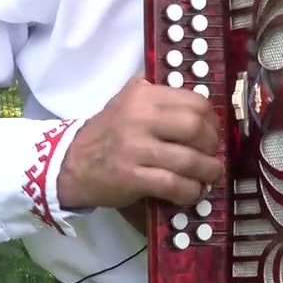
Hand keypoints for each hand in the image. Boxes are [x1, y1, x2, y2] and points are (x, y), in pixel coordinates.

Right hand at [56, 75, 222, 213]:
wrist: (70, 163)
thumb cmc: (108, 132)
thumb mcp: (127, 99)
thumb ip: (156, 90)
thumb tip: (196, 96)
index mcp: (143, 96)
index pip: (194, 103)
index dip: (212, 120)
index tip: (212, 131)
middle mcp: (139, 118)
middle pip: (195, 129)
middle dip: (212, 145)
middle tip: (211, 154)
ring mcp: (135, 149)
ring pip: (189, 160)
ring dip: (208, 171)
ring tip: (210, 176)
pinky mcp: (132, 177)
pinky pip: (173, 185)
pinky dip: (190, 191)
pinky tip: (192, 192)